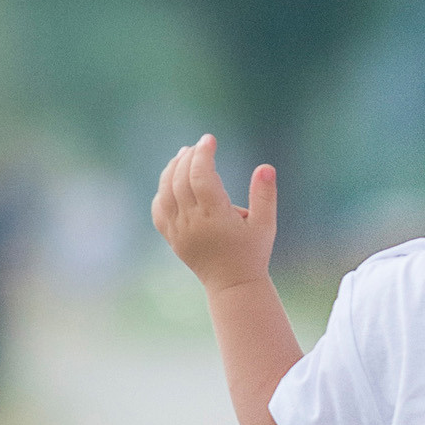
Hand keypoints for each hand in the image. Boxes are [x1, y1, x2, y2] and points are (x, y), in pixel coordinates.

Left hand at [151, 135, 277, 293]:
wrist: (232, 285)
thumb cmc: (253, 252)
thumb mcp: (266, 224)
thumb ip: (265, 195)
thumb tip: (266, 167)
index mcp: (215, 218)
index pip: (201, 177)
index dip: (203, 155)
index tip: (210, 140)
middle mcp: (193, 223)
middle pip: (181, 180)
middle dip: (188, 157)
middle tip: (199, 145)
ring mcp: (179, 231)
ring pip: (166, 193)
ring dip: (172, 170)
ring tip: (183, 155)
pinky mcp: (172, 238)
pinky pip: (159, 210)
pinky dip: (162, 191)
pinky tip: (171, 180)